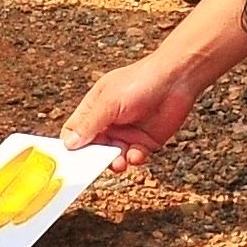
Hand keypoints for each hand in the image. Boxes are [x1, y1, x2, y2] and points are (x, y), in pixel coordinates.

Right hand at [66, 50, 202, 172]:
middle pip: (92, 148)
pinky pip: (133, 157)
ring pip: (112, 156)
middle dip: (94, 158)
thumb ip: (89, 124)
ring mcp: (126, 132)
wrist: (177, 80)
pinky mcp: (144, 141)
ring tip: (119, 162)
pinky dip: (133, 159)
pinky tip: (136, 154)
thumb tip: (69, 144)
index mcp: (94, 108)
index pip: (74, 131)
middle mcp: (108, 122)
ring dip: (114, 162)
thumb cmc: (140, 81)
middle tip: (95, 167)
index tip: (70, 162)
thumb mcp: (109, 102)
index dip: (71, 146)